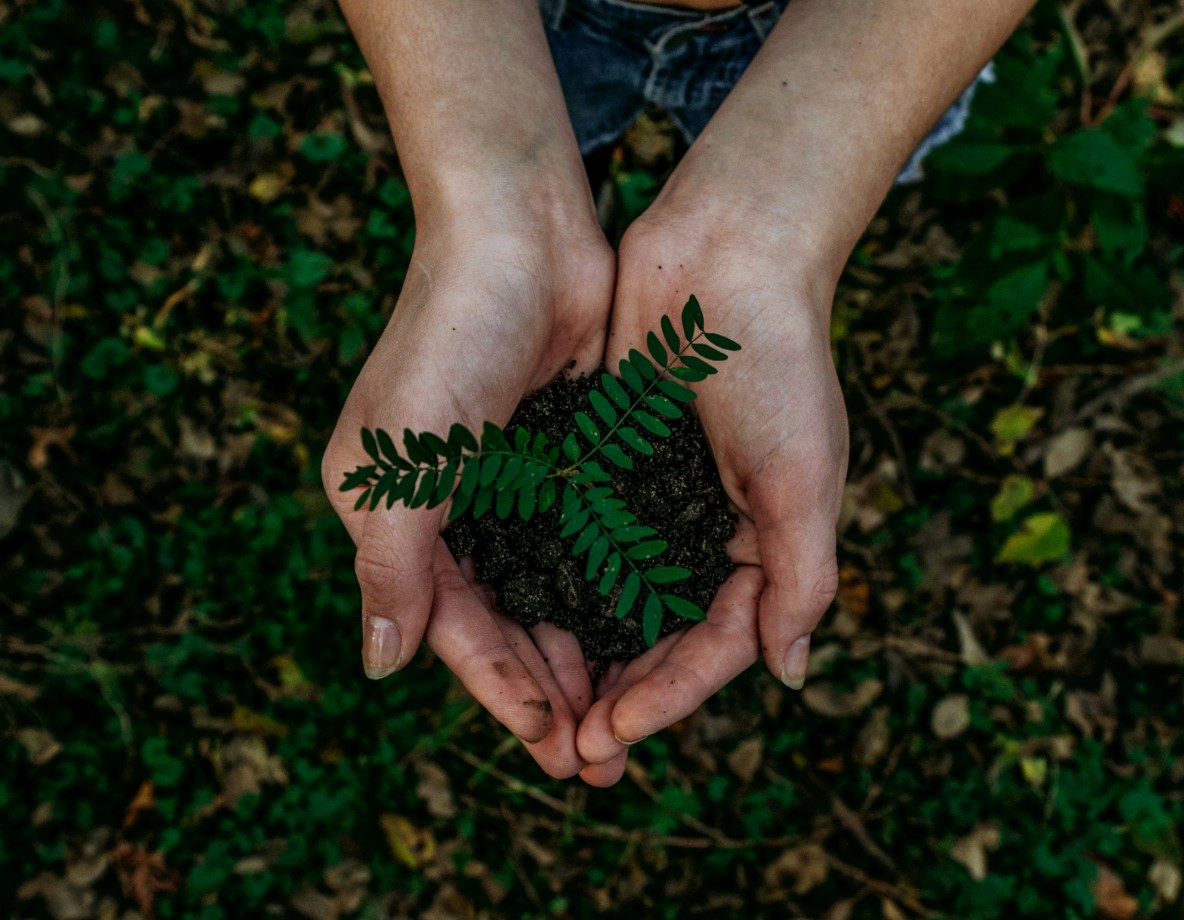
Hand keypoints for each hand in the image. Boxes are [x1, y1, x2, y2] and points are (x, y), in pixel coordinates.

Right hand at [323, 208, 614, 778]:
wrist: (520, 234)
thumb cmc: (449, 339)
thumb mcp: (402, 461)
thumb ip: (391, 566)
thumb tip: (380, 667)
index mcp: (397, 515)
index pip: (451, 626)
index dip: (500, 690)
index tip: (551, 745)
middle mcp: (452, 509)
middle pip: (504, 622)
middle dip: (548, 690)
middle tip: (598, 758)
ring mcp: (512, 485)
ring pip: (550, 593)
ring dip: (583, 653)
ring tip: (626, 715)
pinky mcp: (565, 458)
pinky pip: (587, 544)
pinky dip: (609, 591)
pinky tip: (644, 633)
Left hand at [575, 207, 848, 785]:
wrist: (727, 254)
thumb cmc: (779, 363)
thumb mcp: (804, 477)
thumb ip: (801, 578)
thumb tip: (789, 675)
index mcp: (760, 544)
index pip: (715, 645)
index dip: (669, 695)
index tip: (616, 732)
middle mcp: (702, 531)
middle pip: (657, 636)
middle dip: (619, 694)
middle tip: (571, 751)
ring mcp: (649, 498)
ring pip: (609, 597)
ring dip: (579, 654)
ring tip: (539, 708)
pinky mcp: (604, 461)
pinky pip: (575, 535)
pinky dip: (551, 579)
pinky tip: (515, 618)